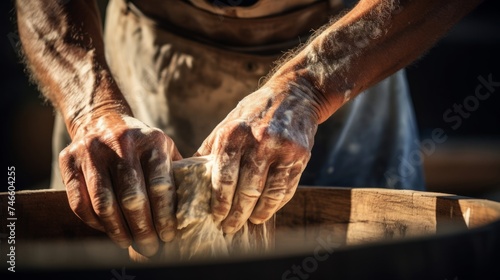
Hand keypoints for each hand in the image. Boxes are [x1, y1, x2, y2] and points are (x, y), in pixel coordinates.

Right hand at [59, 113, 181, 256]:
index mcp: (152, 141)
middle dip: (142, 228)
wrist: (101, 119)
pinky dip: (94, 221)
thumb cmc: (141, 144)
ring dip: (117, 229)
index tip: (168, 236)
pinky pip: (80, 201)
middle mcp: (121, 143)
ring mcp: (92, 151)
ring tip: (127, 243)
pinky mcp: (68, 160)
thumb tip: (194, 209)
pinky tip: (107, 229)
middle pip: (132, 197)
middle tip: (149, 247)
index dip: (164, 216)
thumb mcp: (163, 148)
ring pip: (104, 202)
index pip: (160, 185)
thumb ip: (177, 173)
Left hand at [196, 80, 318, 233]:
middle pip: (245, 190)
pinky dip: (276, 204)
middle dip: (236, 214)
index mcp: (232, 134)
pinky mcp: (299, 154)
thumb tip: (188, 176)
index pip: (222, 178)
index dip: (219, 203)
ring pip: (266, 193)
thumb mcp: (228, 124)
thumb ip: (211, 150)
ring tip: (250, 221)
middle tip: (230, 227)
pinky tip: (267, 210)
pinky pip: (286, 188)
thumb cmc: (254, 113)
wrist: (294, 94)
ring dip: (257, 213)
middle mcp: (256, 141)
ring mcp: (279, 148)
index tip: (216, 218)